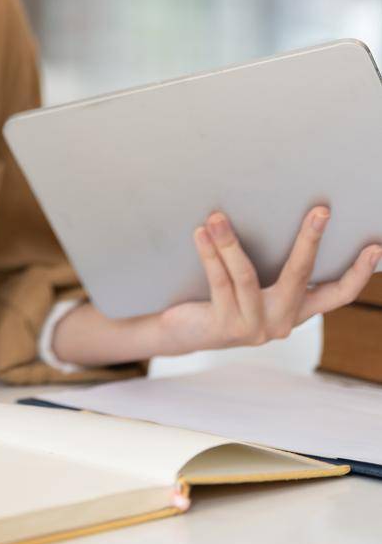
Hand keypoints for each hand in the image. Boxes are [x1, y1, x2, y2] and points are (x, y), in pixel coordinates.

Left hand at [152, 205, 381, 357]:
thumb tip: (269, 211)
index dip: (358, 274)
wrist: (181, 332)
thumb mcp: (248, 282)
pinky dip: (210, 253)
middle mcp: (280, 322)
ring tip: (217, 215)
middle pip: (301, 276)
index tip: (375, 247)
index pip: (336, 295)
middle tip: (321, 211)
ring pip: (246, 276)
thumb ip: (265, 261)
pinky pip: (219, 282)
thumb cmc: (218, 296)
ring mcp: (255, 327)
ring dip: (230, 241)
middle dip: (311, 241)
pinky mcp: (226, 326)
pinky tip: (201, 232)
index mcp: (294, 310)